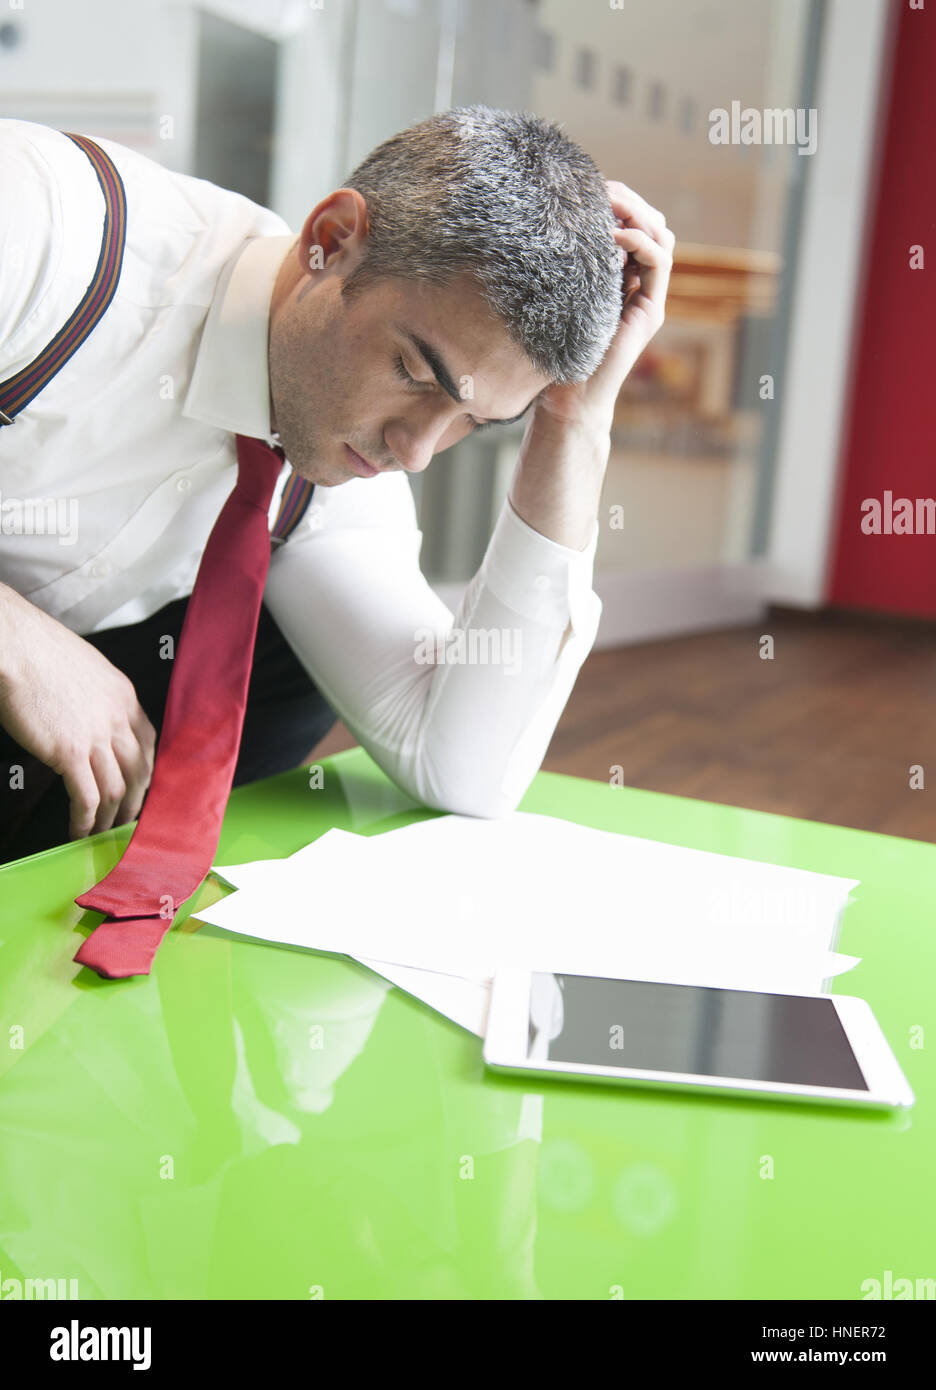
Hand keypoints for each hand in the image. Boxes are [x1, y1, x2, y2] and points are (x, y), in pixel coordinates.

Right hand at [0, 585, 155, 838]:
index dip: (146, 769)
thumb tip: (86, 718)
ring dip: (111, 817)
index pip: (148, 741)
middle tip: (126, 820)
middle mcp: (117, 718)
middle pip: (139, 770)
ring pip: (117, 789)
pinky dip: (85, 820)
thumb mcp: (84, 669)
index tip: (140, 787)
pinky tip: (78, 831)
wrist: (17, 645)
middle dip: (134, 801)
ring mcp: (96, 737)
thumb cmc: (38, 650)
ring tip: (101, 833)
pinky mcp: (69, 752)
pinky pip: (87, 797)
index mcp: (124, 695)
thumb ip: (95, 697)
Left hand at [535, 181, 674, 431]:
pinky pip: (659, 261)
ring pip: (661, 236)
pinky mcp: (651, 311)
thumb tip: (540, 222)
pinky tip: (613, 235)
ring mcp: (649, 297)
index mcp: (618, 275)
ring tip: (609, 203)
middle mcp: (638, 283)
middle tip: (601, 186)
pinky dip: (640, 240)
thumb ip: (560, 264)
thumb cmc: (550, 349)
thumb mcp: (553, 293)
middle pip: (652, 222)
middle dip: (628, 198)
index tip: (589, 186)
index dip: (616, 199)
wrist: (566, 397)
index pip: (631, 223)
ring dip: (638, 212)